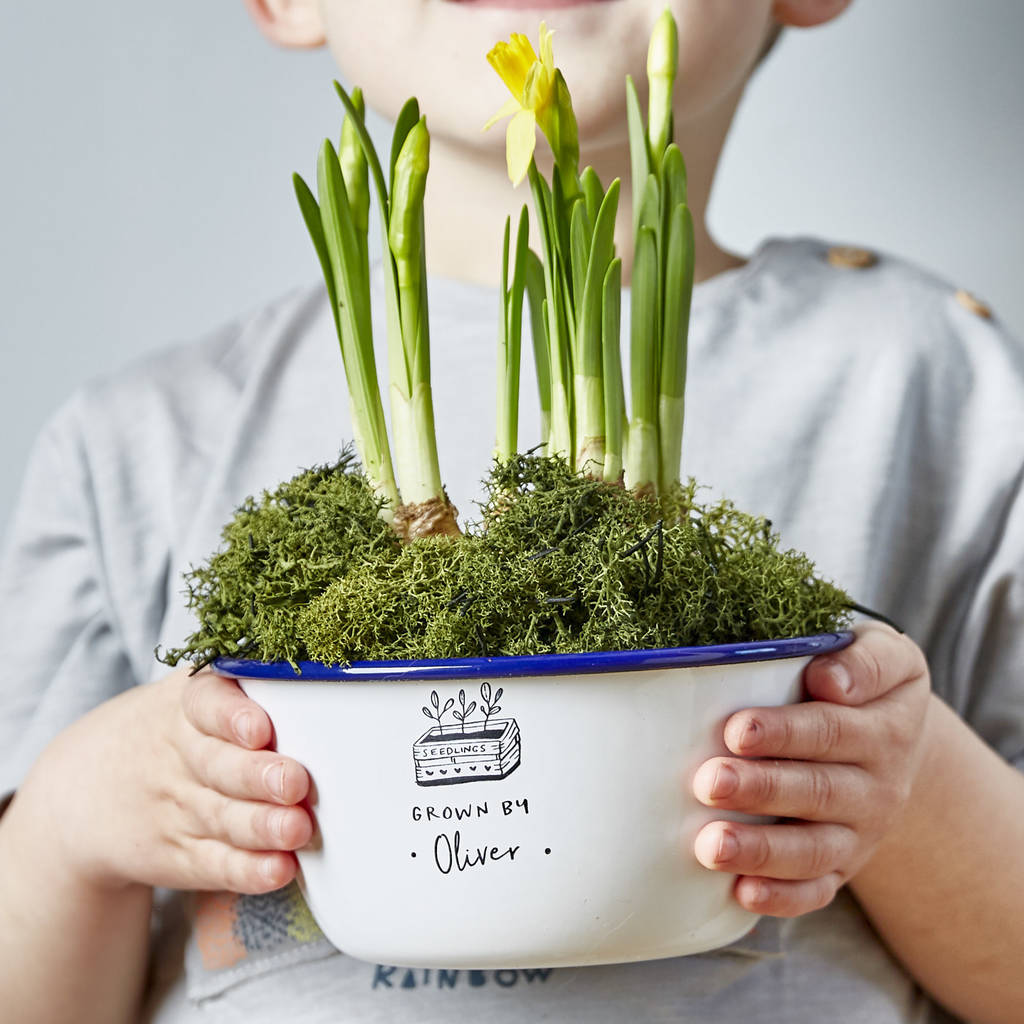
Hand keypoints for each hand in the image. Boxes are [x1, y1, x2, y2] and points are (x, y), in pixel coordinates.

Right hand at [14, 667, 312, 894]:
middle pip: (218, 765)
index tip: (260, 729)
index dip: (233, 717)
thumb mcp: (198, 696)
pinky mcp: (178, 856)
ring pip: (222, 817)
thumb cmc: (180, 728)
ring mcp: (177, 809)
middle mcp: (180, 756)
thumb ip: (253, 691)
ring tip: (297, 830)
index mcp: (188, 706)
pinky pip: (214, 864)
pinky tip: (277, 871)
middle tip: (294, 783)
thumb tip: (336, 686)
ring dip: (261, 827)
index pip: (207, 704)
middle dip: (258, 776)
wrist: (89, 788)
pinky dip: (247, 871)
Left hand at [691, 622, 929, 916]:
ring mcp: (859, 832)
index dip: (785, 732)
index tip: (737, 730)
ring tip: (710, 844)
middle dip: (760, 789)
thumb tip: (828, 680)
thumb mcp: (883, 654)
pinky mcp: (841, 866)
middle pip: (817, 791)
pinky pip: (815, 891)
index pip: (833, 730)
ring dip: (760, 849)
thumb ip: (864, 660)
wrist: (893, 738)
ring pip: (813, 848)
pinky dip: (781, 898)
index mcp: (885, 728)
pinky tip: (741, 893)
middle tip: (709, 782)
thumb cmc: (863, 680)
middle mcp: (878, 785)